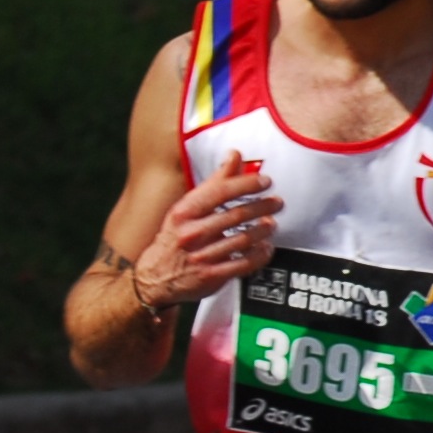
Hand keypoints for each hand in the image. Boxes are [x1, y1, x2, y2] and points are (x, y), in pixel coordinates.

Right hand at [130, 157, 277, 312]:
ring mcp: (201, 256)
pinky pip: (243, 264)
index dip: (247, 184)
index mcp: (184, 212)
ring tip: (271, 224)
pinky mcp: (211, 276)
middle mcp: (191, 233)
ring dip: (263, 230)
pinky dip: (260, 255)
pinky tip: (265, 248)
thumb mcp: (187, 207)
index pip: (220, 192)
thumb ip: (214, 182)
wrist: (155, 276)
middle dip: (262, 207)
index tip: (265, 181)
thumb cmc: (175, 237)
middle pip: (235, 215)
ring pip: (242, 240)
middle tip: (277, 202)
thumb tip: (234, 156)